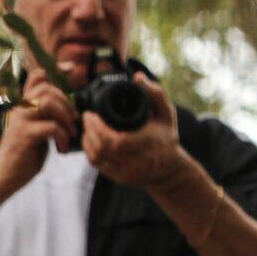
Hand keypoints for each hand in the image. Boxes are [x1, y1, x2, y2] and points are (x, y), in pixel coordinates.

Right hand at [0, 68, 76, 192]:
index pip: (36, 77)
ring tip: (69, 135)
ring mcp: (20, 120)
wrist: (4, 177)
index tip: (71, 70)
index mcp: (23, 105)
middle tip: (73, 120)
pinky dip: (62, 137)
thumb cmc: (24, 155)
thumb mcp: (38, 130)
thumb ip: (47, 116)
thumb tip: (68, 106)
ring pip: (49, 103)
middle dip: (67, 102)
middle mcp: (20, 108)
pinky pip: (51, 126)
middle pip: (47, 88)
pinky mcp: (25, 134)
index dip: (55, 70)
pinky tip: (61, 150)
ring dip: (66, 119)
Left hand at [81, 73, 187, 191]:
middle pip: (101, 149)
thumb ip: (155, 94)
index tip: (91, 114)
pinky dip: (90, 151)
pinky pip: (97, 165)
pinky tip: (91, 140)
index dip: (98, 128)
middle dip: (89, 131)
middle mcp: (135, 161)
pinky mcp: (118, 178)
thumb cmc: (166, 138)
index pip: (115, 141)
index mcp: (146, 144)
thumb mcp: (167, 114)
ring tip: (88, 127)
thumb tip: (138, 77)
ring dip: (87, 140)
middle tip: (87, 117)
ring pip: (96, 158)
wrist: (169, 170)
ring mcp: (126, 172)